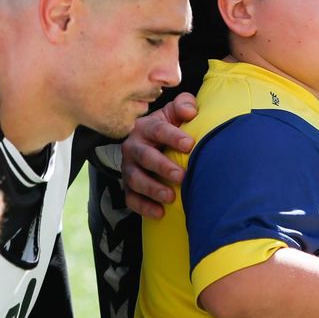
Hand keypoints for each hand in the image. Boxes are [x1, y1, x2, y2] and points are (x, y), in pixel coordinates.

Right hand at [120, 93, 196, 218]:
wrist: (154, 144)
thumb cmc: (170, 127)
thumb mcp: (175, 112)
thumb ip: (184, 105)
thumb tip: (190, 112)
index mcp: (146, 127)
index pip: (158, 129)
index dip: (173, 136)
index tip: (190, 145)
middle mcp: (133, 146)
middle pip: (145, 156)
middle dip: (162, 166)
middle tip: (181, 176)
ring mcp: (129, 168)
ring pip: (135, 179)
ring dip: (152, 189)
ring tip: (170, 197)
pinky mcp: (128, 186)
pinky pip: (131, 198)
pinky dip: (144, 207)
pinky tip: (159, 213)